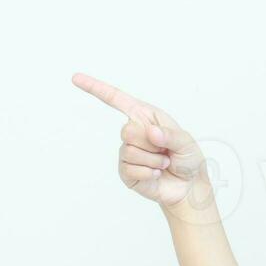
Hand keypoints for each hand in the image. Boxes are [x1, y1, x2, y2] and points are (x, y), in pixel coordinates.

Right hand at [71, 72, 208, 211]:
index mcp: (146, 117)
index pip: (118, 100)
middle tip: (165, 151)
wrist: (189, 187)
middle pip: (127, 131)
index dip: (97, 89)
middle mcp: (134, 132)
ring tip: (163, 164)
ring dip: (154, 160)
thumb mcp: (186, 142)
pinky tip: (157, 174)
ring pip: (130, 151)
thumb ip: (170, 135)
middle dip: (151, 144)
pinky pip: (131, 169)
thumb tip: (151, 133)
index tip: (76, 79)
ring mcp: (127, 152)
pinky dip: (149, 173)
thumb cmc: (188, 159)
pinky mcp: (126, 171)